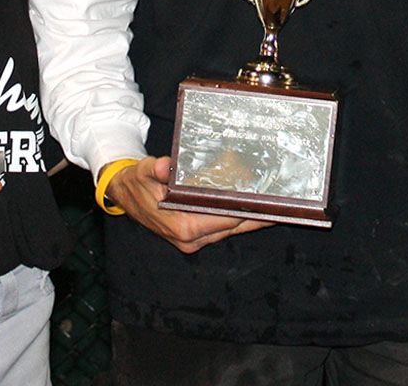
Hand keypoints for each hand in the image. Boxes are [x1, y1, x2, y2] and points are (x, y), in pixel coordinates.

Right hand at [105, 157, 270, 253]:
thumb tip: (164, 167)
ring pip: (231, 229)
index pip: (224, 217)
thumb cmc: (138, 183)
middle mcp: (192, 239)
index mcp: (183, 226)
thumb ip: (156, 170)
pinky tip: (253, 207)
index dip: (245, 206)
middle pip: (234, 226)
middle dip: (255, 214)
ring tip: (274, 204)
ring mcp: (195, 240)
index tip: (264, 196)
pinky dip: (239, 218)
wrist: (127, 195)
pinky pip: (224, 228)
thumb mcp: (145, 172)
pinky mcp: (196, 236)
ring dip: (250, 217)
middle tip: (281, 201)